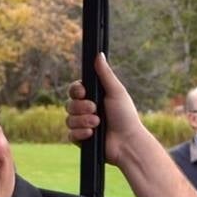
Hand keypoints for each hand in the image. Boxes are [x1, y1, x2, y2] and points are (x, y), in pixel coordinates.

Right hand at [64, 54, 145, 168]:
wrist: (127, 142)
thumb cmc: (125, 115)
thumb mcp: (116, 91)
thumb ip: (105, 74)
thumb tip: (99, 54)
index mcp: (93, 97)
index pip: (74, 90)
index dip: (75, 91)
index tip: (83, 92)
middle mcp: (86, 110)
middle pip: (68, 104)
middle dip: (81, 107)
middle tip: (95, 109)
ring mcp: (82, 125)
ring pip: (68, 119)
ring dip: (83, 121)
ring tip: (97, 124)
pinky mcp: (81, 139)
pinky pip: (70, 134)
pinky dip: (80, 134)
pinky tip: (92, 134)